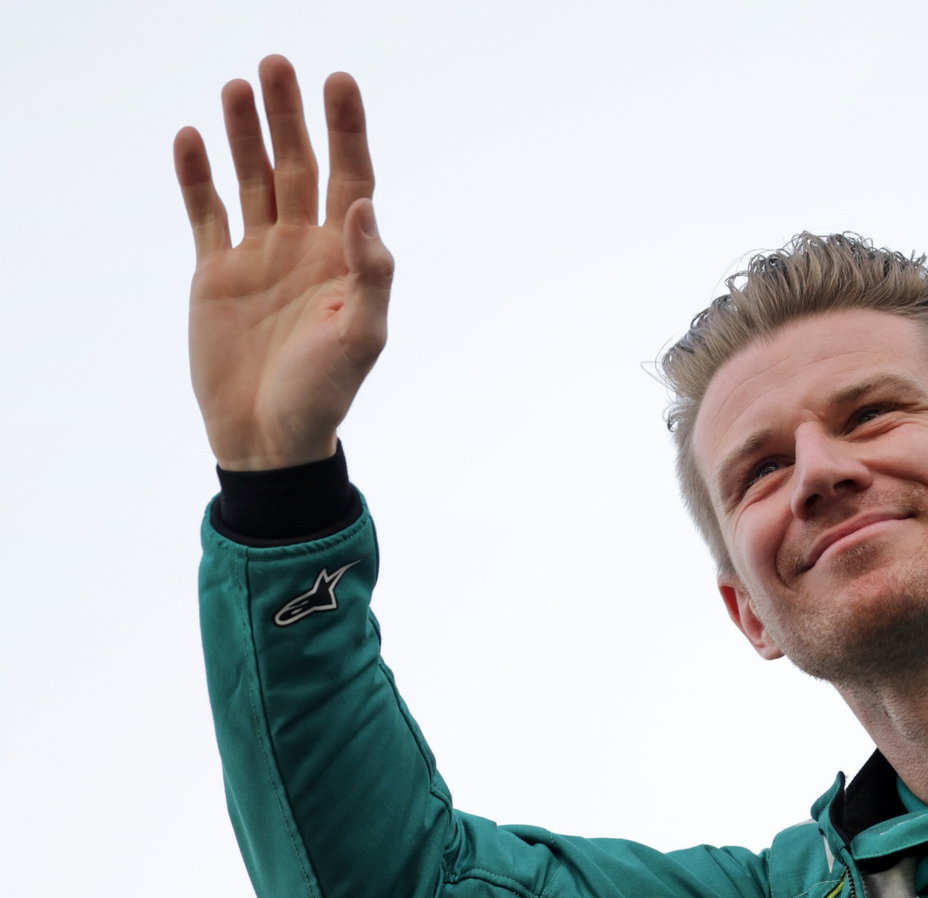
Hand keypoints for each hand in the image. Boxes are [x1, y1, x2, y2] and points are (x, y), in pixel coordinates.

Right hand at [175, 55, 393, 470]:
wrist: (268, 436)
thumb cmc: (325, 393)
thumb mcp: (362, 337)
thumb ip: (370, 272)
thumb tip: (364, 207)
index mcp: (347, 258)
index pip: (352, 179)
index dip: (347, 131)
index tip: (339, 81)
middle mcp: (305, 246)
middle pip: (300, 166)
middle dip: (290, 117)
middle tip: (277, 64)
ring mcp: (259, 256)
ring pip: (253, 179)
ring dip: (244, 134)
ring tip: (238, 85)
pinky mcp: (216, 272)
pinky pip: (205, 213)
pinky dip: (197, 177)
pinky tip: (191, 137)